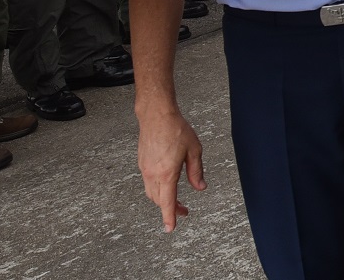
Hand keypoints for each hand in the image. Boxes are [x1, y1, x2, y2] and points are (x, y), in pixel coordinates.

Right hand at [137, 108, 205, 232]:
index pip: (167, 202)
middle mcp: (153, 174)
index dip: (170, 217)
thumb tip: (200, 188)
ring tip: (175, 199)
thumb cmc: (176, 129)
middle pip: (159, 200)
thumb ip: (196, 172)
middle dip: (171, 208)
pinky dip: (157, 189)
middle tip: (183, 210)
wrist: (157, 115)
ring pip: (152, 193)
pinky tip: (166, 183)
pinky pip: (148, 183)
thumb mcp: (194, 150)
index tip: (170, 228)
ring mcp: (145, 169)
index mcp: (167, 173)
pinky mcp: (142, 163)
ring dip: (163, 199)